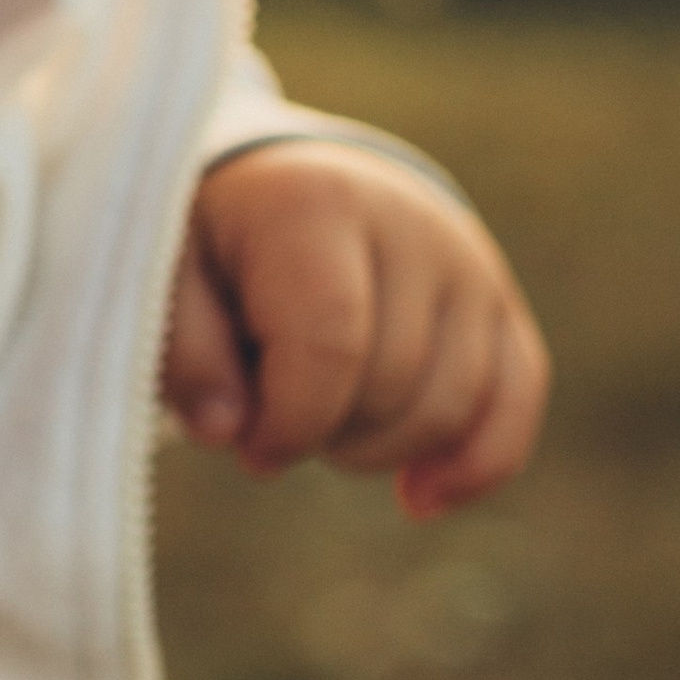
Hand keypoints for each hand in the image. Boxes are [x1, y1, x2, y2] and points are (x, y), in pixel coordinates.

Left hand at [161, 141, 550, 516]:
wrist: (282, 180)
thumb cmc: (211, 241)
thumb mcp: (163, 272)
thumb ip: (182, 350)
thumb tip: (230, 430)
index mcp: (314, 203)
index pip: (331, 345)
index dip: (288, 423)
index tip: (244, 440)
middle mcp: (408, 221)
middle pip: (394, 383)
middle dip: (326, 432)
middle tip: (271, 413)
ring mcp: (466, 259)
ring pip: (454, 405)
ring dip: (377, 448)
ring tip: (319, 416)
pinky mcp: (499, 299)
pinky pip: (517, 398)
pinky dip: (475, 463)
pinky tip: (418, 499)